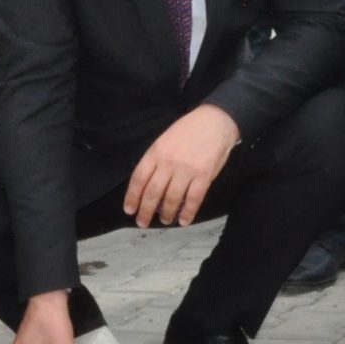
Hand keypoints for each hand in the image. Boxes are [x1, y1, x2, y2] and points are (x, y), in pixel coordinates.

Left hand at [124, 104, 239, 228]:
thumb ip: (156, 161)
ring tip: (165, 221)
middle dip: (145, 211)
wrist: (215, 120)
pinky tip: (184, 220)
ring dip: (166, 214)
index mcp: (156, 152)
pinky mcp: (204, 175)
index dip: (132, 197)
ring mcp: (186, 169)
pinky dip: (187, 212)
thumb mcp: (164, 140)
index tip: (129, 210)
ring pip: (172, 199)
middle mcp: (168, 162)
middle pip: (152, 192)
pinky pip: (193, 199)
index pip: (139, 179)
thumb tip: (148, 186)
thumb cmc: (189, 130)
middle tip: (142, 223)